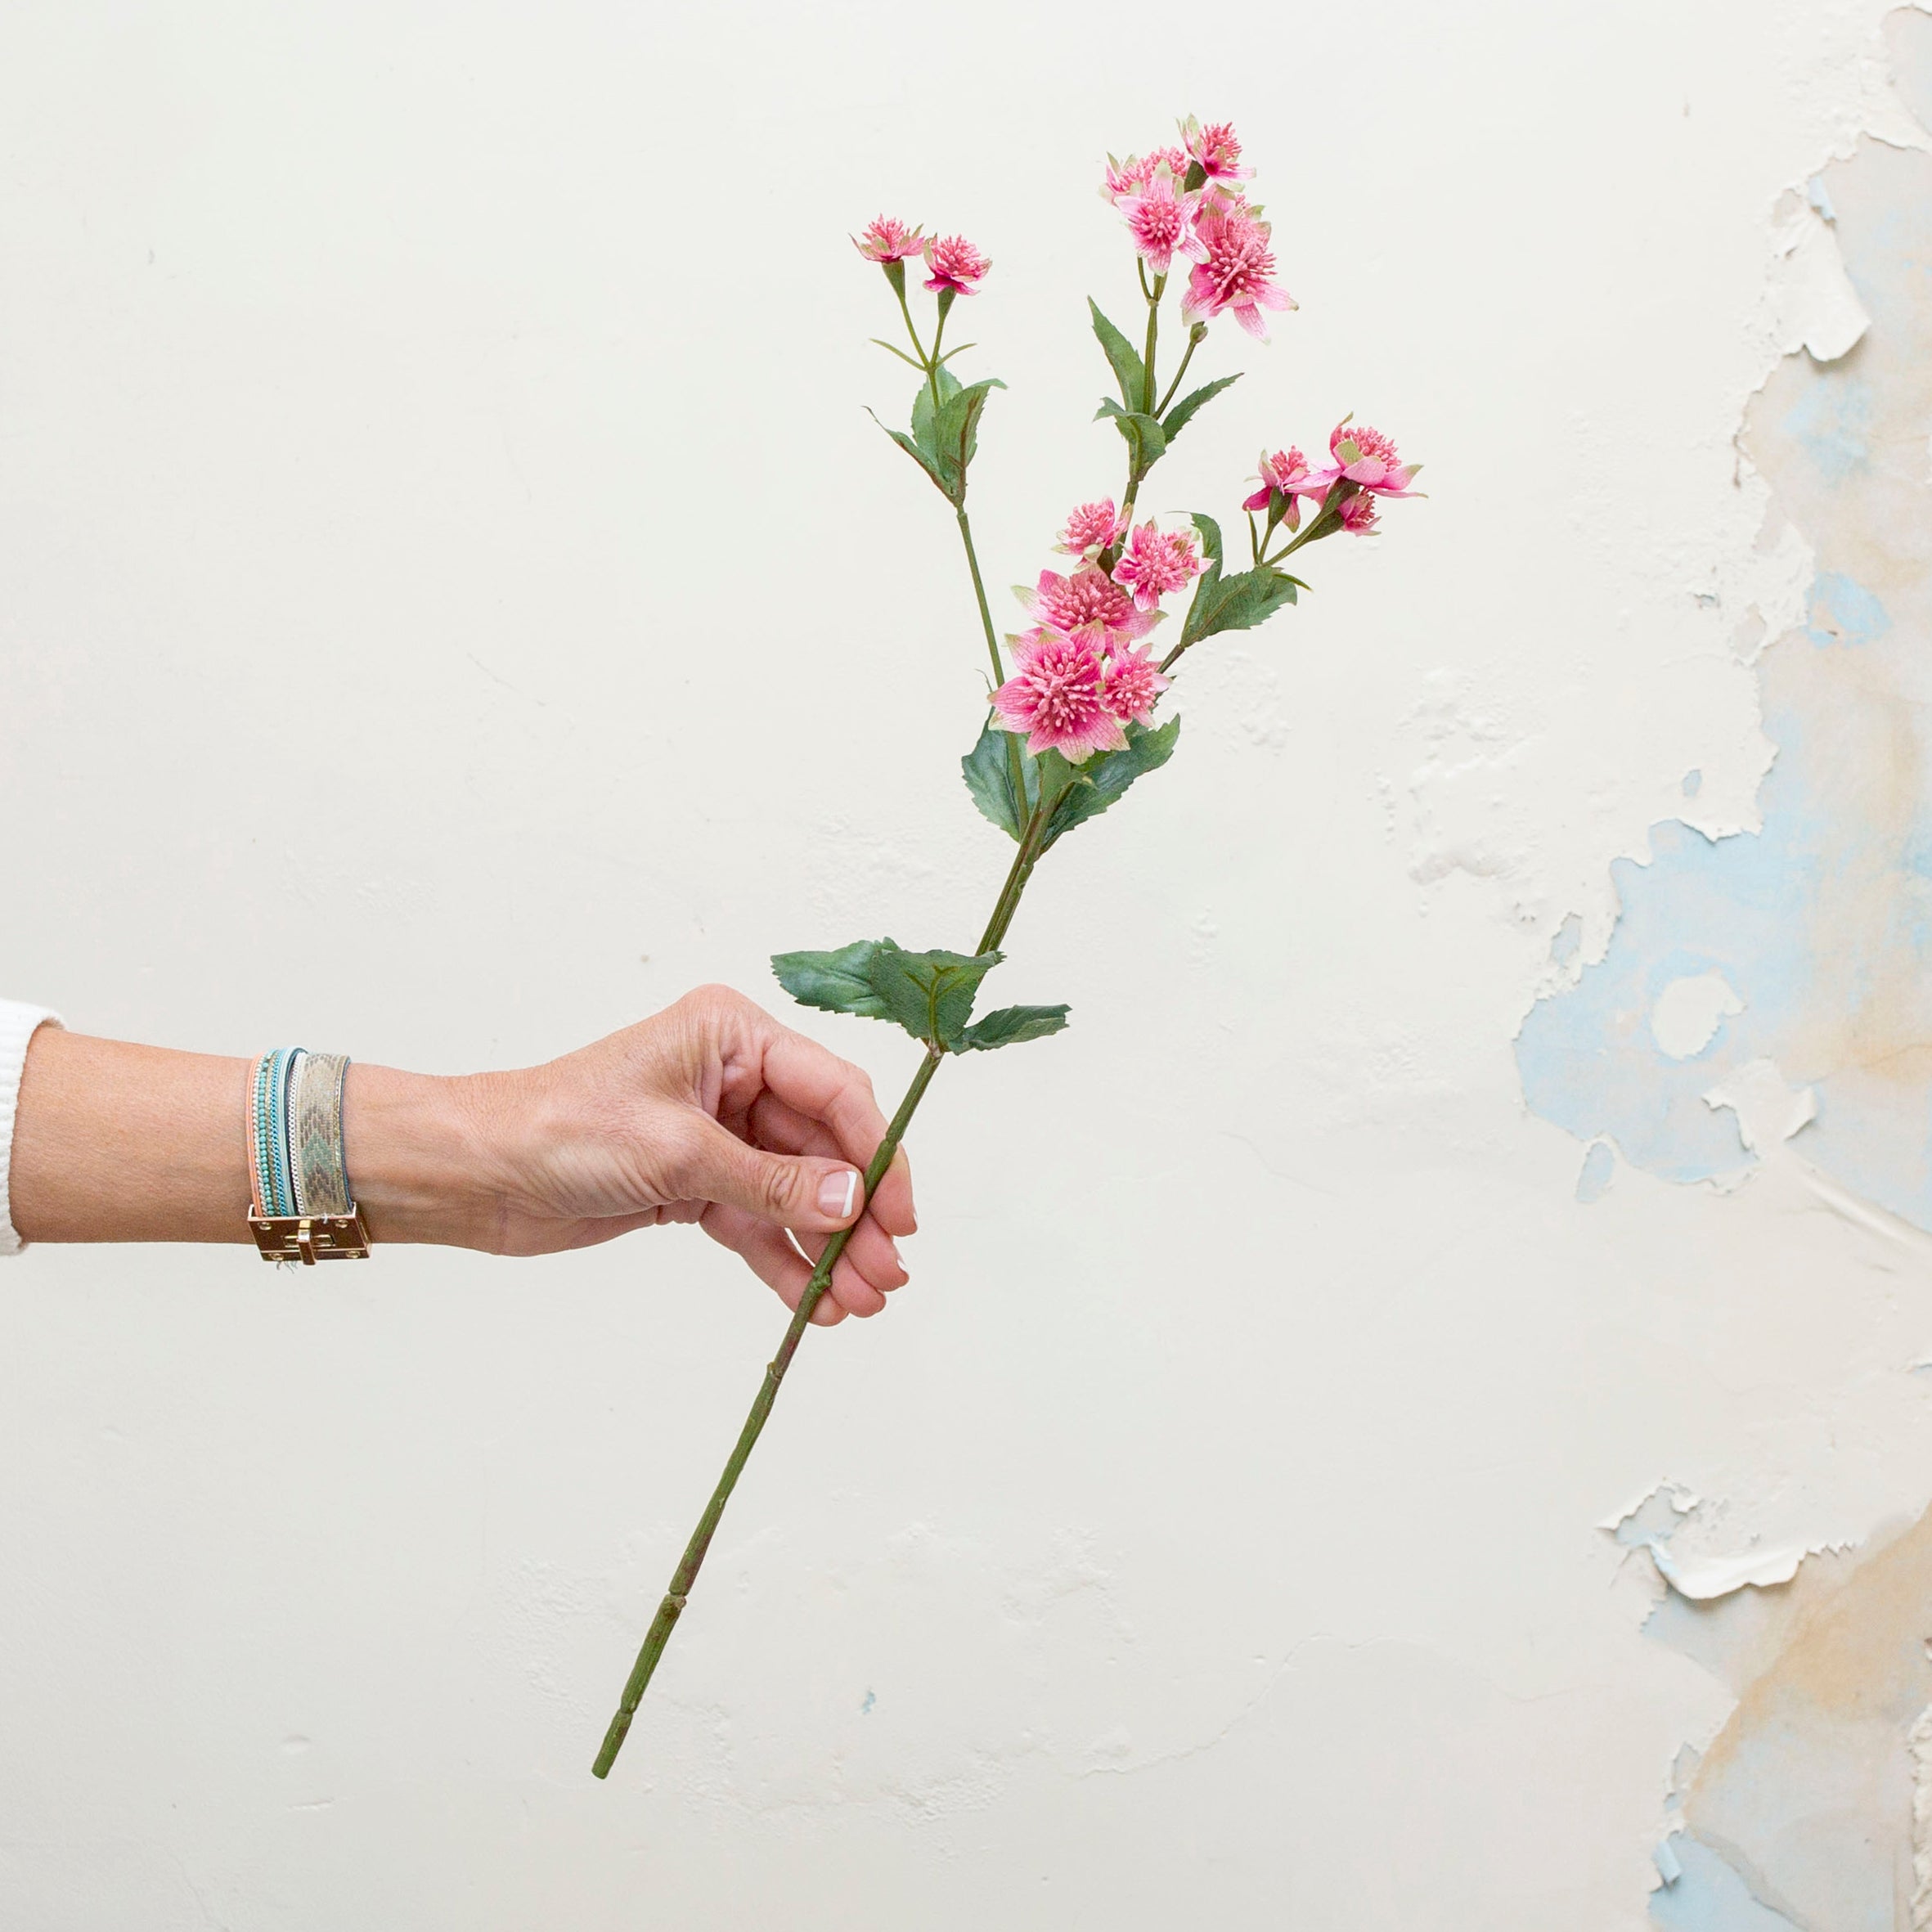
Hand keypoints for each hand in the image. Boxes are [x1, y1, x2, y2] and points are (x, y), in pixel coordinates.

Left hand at [444, 986, 915, 1321]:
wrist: (478, 1173)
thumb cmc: (559, 1128)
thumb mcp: (676, 1152)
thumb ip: (769, 1180)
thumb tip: (851, 1201)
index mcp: (732, 1036)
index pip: (833, 1091)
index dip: (875, 1153)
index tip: (897, 1215)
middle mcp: (735, 1078)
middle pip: (823, 1150)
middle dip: (856, 1215)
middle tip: (886, 1275)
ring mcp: (718, 1134)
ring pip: (796, 1193)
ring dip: (828, 1247)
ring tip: (859, 1303)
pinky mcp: (695, 1184)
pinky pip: (757, 1222)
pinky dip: (784, 1260)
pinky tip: (813, 1302)